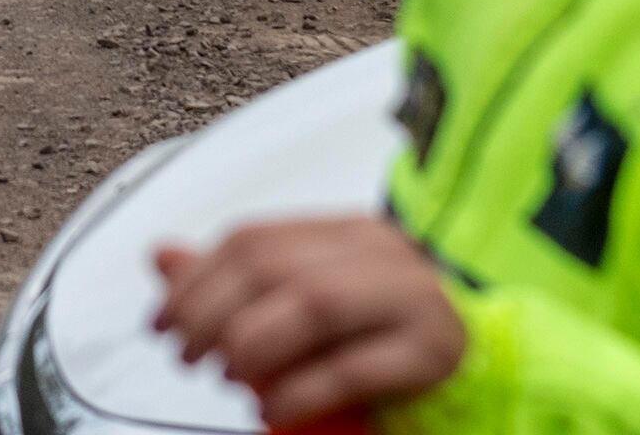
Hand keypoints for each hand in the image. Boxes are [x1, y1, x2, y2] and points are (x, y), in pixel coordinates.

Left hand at [153, 215, 465, 431]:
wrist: (478, 371)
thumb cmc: (382, 339)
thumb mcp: (303, 303)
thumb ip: (235, 282)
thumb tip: (161, 255)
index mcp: (348, 232)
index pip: (254, 239)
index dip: (195, 281)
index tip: (161, 323)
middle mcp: (383, 253)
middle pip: (275, 267)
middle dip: (212, 314)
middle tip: (188, 356)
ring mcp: (415, 298)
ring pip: (313, 304)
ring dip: (253, 346)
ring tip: (231, 377)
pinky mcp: (436, 351)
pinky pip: (353, 366)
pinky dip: (299, 390)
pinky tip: (273, 407)